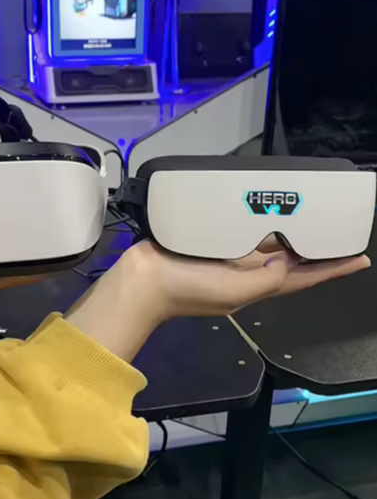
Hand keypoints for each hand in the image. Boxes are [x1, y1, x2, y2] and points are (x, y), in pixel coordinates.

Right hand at [66, 240, 369, 362]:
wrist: (143, 280)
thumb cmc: (188, 288)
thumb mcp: (234, 290)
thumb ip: (266, 279)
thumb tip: (287, 261)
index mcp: (254, 287)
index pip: (301, 279)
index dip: (331, 270)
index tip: (360, 259)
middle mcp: (245, 272)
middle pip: (287, 260)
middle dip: (311, 248)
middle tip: (335, 228)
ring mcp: (225, 257)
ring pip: (264, 243)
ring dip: (286, 233)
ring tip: (307, 214)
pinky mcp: (207, 241)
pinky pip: (237, 230)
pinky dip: (253, 222)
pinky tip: (260, 208)